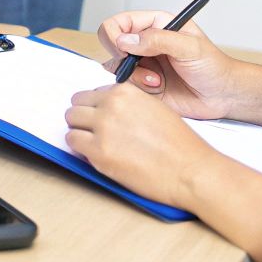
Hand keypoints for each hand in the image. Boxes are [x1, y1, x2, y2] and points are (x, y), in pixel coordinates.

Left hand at [64, 83, 218, 208]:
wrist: (190, 170)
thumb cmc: (179, 144)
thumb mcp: (154, 108)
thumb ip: (129, 105)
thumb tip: (107, 110)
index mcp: (125, 91)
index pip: (93, 93)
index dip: (97, 108)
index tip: (101, 119)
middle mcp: (111, 105)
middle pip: (77, 104)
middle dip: (84, 118)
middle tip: (95, 132)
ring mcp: (103, 128)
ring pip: (71, 121)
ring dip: (79, 131)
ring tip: (95, 143)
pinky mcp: (98, 153)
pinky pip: (72, 142)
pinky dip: (79, 148)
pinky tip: (95, 154)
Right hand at [96, 10, 241, 119]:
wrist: (223, 95)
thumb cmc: (213, 65)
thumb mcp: (190, 47)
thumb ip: (157, 40)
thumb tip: (125, 40)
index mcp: (154, 25)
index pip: (118, 23)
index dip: (114, 35)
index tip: (124, 50)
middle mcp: (144, 43)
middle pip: (111, 46)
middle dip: (123, 60)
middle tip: (141, 67)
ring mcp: (143, 65)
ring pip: (116, 69)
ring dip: (134, 77)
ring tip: (157, 81)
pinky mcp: (144, 86)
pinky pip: (126, 88)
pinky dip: (138, 90)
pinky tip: (159, 89)